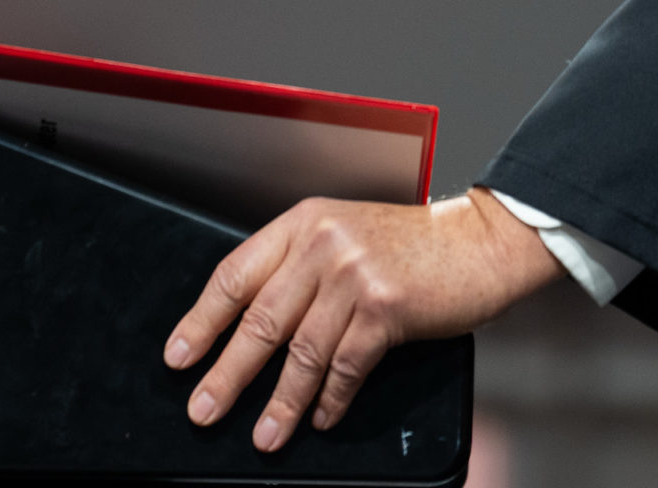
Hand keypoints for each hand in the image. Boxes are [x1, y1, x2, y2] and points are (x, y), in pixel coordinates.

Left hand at [164, 190, 556, 452]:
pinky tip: (321, 416)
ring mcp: (354, 274)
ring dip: (280, 402)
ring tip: (264, 435)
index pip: (235, 274)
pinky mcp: (385, 307)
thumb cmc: (413, 246)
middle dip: (227, 374)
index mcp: (303, 224)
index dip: (202, 320)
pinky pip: (345, 366)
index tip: (179, 355)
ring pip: (301, 352)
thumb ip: (302, 268)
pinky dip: (330, 399)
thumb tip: (254, 328)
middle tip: (204, 409)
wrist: (478, 243)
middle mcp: (323, 244)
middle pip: (260, 320)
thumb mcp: (346, 236)